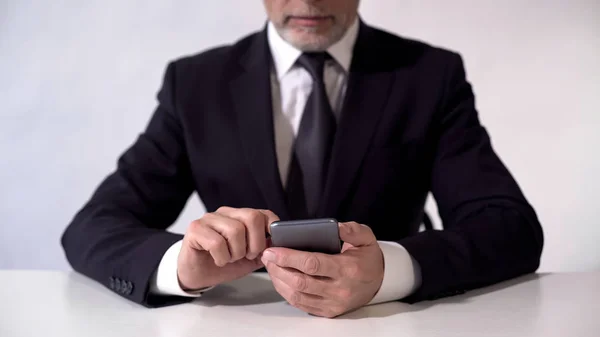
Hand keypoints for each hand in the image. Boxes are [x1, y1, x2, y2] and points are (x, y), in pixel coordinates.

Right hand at [177, 207, 278, 289]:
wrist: (196, 275)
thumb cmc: (223, 264)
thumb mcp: (249, 260)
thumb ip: (264, 250)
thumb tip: (279, 244)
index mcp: (240, 216)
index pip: (263, 213)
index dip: (272, 230)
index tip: (269, 246)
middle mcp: (226, 213)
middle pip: (252, 217)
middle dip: (255, 243)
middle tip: (248, 256)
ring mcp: (209, 219)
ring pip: (235, 230)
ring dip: (236, 252)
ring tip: (230, 259)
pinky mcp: (195, 229)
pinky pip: (217, 242)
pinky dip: (222, 257)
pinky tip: (219, 260)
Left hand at [262, 222, 383, 317]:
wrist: (380, 282)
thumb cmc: (368, 258)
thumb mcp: (367, 238)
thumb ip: (352, 230)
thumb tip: (335, 227)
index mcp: (348, 269)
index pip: (312, 264)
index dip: (289, 257)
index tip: (273, 250)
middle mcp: (339, 289)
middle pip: (300, 282)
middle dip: (278, 268)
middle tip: (267, 255)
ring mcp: (333, 303)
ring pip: (297, 295)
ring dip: (279, 281)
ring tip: (270, 266)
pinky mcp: (328, 312)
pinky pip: (301, 305)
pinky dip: (286, 292)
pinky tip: (280, 279)